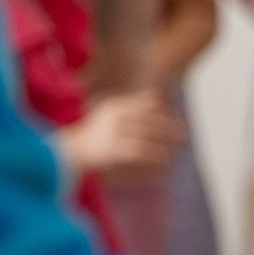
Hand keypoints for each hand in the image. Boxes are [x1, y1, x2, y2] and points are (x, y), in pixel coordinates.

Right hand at [59, 90, 184, 179]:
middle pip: (147, 121)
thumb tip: (158, 94)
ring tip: (176, 148)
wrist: (69, 151)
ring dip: (163, 143)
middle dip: (167, 127)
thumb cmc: (94, 133)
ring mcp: (112, 133)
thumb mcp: (113, 112)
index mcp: (114, 106)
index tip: (177, 118)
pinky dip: (153, 156)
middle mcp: (113, 117)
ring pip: (145, 137)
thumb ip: (135, 103)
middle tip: (184, 133)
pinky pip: (139, 152)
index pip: (144, 106)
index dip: (162, 113)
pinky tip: (164, 160)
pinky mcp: (113, 150)